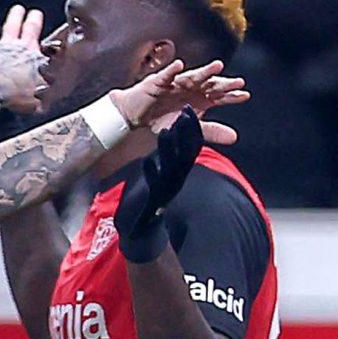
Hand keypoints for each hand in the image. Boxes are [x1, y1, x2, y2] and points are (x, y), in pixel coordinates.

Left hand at [0, 6, 47, 112]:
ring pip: (12, 25)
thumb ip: (45, 96)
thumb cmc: (17, 94)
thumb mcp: (39, 97)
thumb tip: (48, 103)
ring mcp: (5, 44)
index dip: (51, 43)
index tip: (55, 39)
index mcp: (37, 58)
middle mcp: (23, 47)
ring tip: (18, 9)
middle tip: (36, 13)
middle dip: (34, 20)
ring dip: (15, 16)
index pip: (47, 47)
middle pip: (30, 28)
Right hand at [108, 58, 247, 135]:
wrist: (137, 117)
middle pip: (210, 85)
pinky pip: (166, 75)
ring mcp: (176, 83)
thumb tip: (235, 137)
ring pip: (192, 77)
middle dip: (223, 83)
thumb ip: (211, 132)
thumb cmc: (164, 119)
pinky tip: (179, 65)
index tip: (245, 95)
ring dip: (205, 72)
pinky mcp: (157, 82)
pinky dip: (172, 70)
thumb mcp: (189, 128)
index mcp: (200, 99)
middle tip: (238, 82)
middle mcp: (191, 88)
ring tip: (218, 66)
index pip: (219, 96)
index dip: (232, 96)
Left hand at [114, 110, 203, 260]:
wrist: (145, 228)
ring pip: (169, 166)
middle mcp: (177, 178)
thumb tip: (180, 136)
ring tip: (164, 131)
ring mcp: (165, 188)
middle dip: (184, 133)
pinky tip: (146, 161)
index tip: (188, 109)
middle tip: (183, 112)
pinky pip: (153, 184)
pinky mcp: (152, 198)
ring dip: (167, 149)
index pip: (191, 147)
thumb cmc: (156, 197)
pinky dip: (151, 172)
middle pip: (185, 153)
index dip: (192, 129)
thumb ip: (176, 157)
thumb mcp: (170, 174)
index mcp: (181, 171)